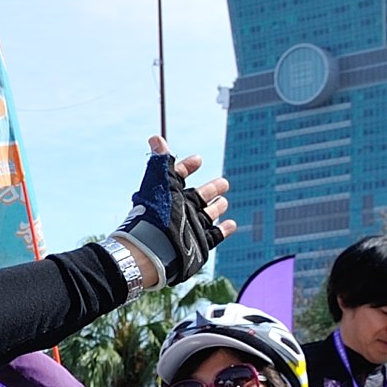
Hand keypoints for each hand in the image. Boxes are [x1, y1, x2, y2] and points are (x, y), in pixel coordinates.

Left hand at [117, 137, 232, 287]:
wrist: (155, 249)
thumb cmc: (156, 213)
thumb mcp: (161, 182)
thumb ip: (162, 161)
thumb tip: (155, 137)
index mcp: (170, 194)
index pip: (178, 177)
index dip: (187, 167)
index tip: (198, 159)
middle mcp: (180, 210)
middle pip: (197, 197)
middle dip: (210, 190)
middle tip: (223, 183)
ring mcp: (190, 227)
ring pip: (207, 215)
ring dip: (216, 207)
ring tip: (223, 202)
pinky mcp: (199, 245)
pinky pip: (214, 235)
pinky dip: (223, 229)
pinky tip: (231, 224)